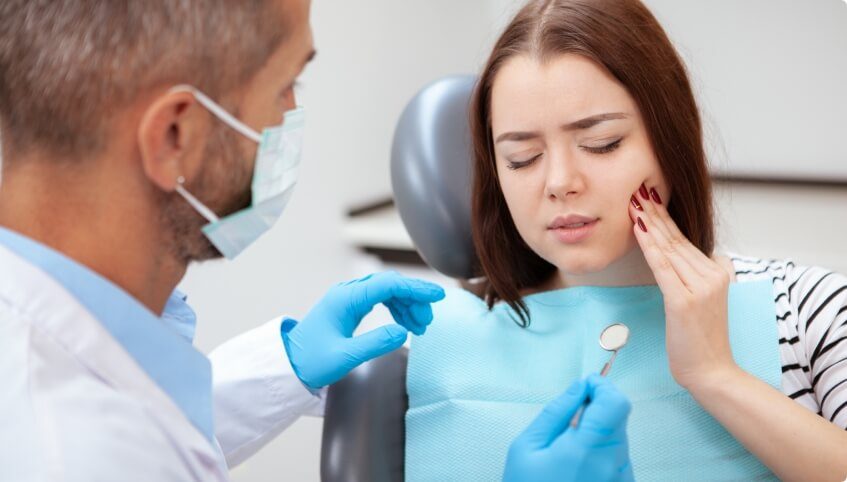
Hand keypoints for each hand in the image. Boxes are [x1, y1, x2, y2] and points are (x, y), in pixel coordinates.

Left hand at [281, 271, 444, 388]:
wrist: (288, 365)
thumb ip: (375, 343)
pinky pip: (379, 299)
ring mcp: (348, 299)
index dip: (415, 288)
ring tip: (420, 326)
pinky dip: (396, 308)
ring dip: (406, 305)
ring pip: (386, 291)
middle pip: (390, 284)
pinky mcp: (349, 307)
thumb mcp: (345, 357)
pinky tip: (405, 323)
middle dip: (414, 299)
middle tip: (427, 322)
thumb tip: (403, 332)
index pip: (388, 285)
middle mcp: (347, 293)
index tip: (437, 296)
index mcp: (346, 299)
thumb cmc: (311, 362)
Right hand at [503, 375, 633, 481]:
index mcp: (587, 450)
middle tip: (570, 420)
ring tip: (569, 450)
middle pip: (619, 418)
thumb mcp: (527, 446)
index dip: (603, 386)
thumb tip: (580, 387)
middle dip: (598, 409)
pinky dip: (602, 453)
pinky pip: (619, 459)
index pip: (616, 403)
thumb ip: (557, 412)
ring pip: (619, 438)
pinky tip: (579, 466)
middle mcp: (611, 465)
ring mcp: (621, 480)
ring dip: (599, 433)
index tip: (587, 385)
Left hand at [628, 183, 736, 389]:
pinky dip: (649, 247)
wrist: (712, 372)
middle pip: (676, 238)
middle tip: (637, 189)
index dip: (664, 217)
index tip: (647, 198)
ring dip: (648, 223)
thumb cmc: (701, 340)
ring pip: (668, 249)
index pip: (684, 239)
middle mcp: (712, 275)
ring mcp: (700, 288)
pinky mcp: (685, 302)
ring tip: (633, 203)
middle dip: (654, 212)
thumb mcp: (703, 301)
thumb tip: (679, 256)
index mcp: (718, 271)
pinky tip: (639, 230)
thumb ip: (694, 276)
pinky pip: (663, 268)